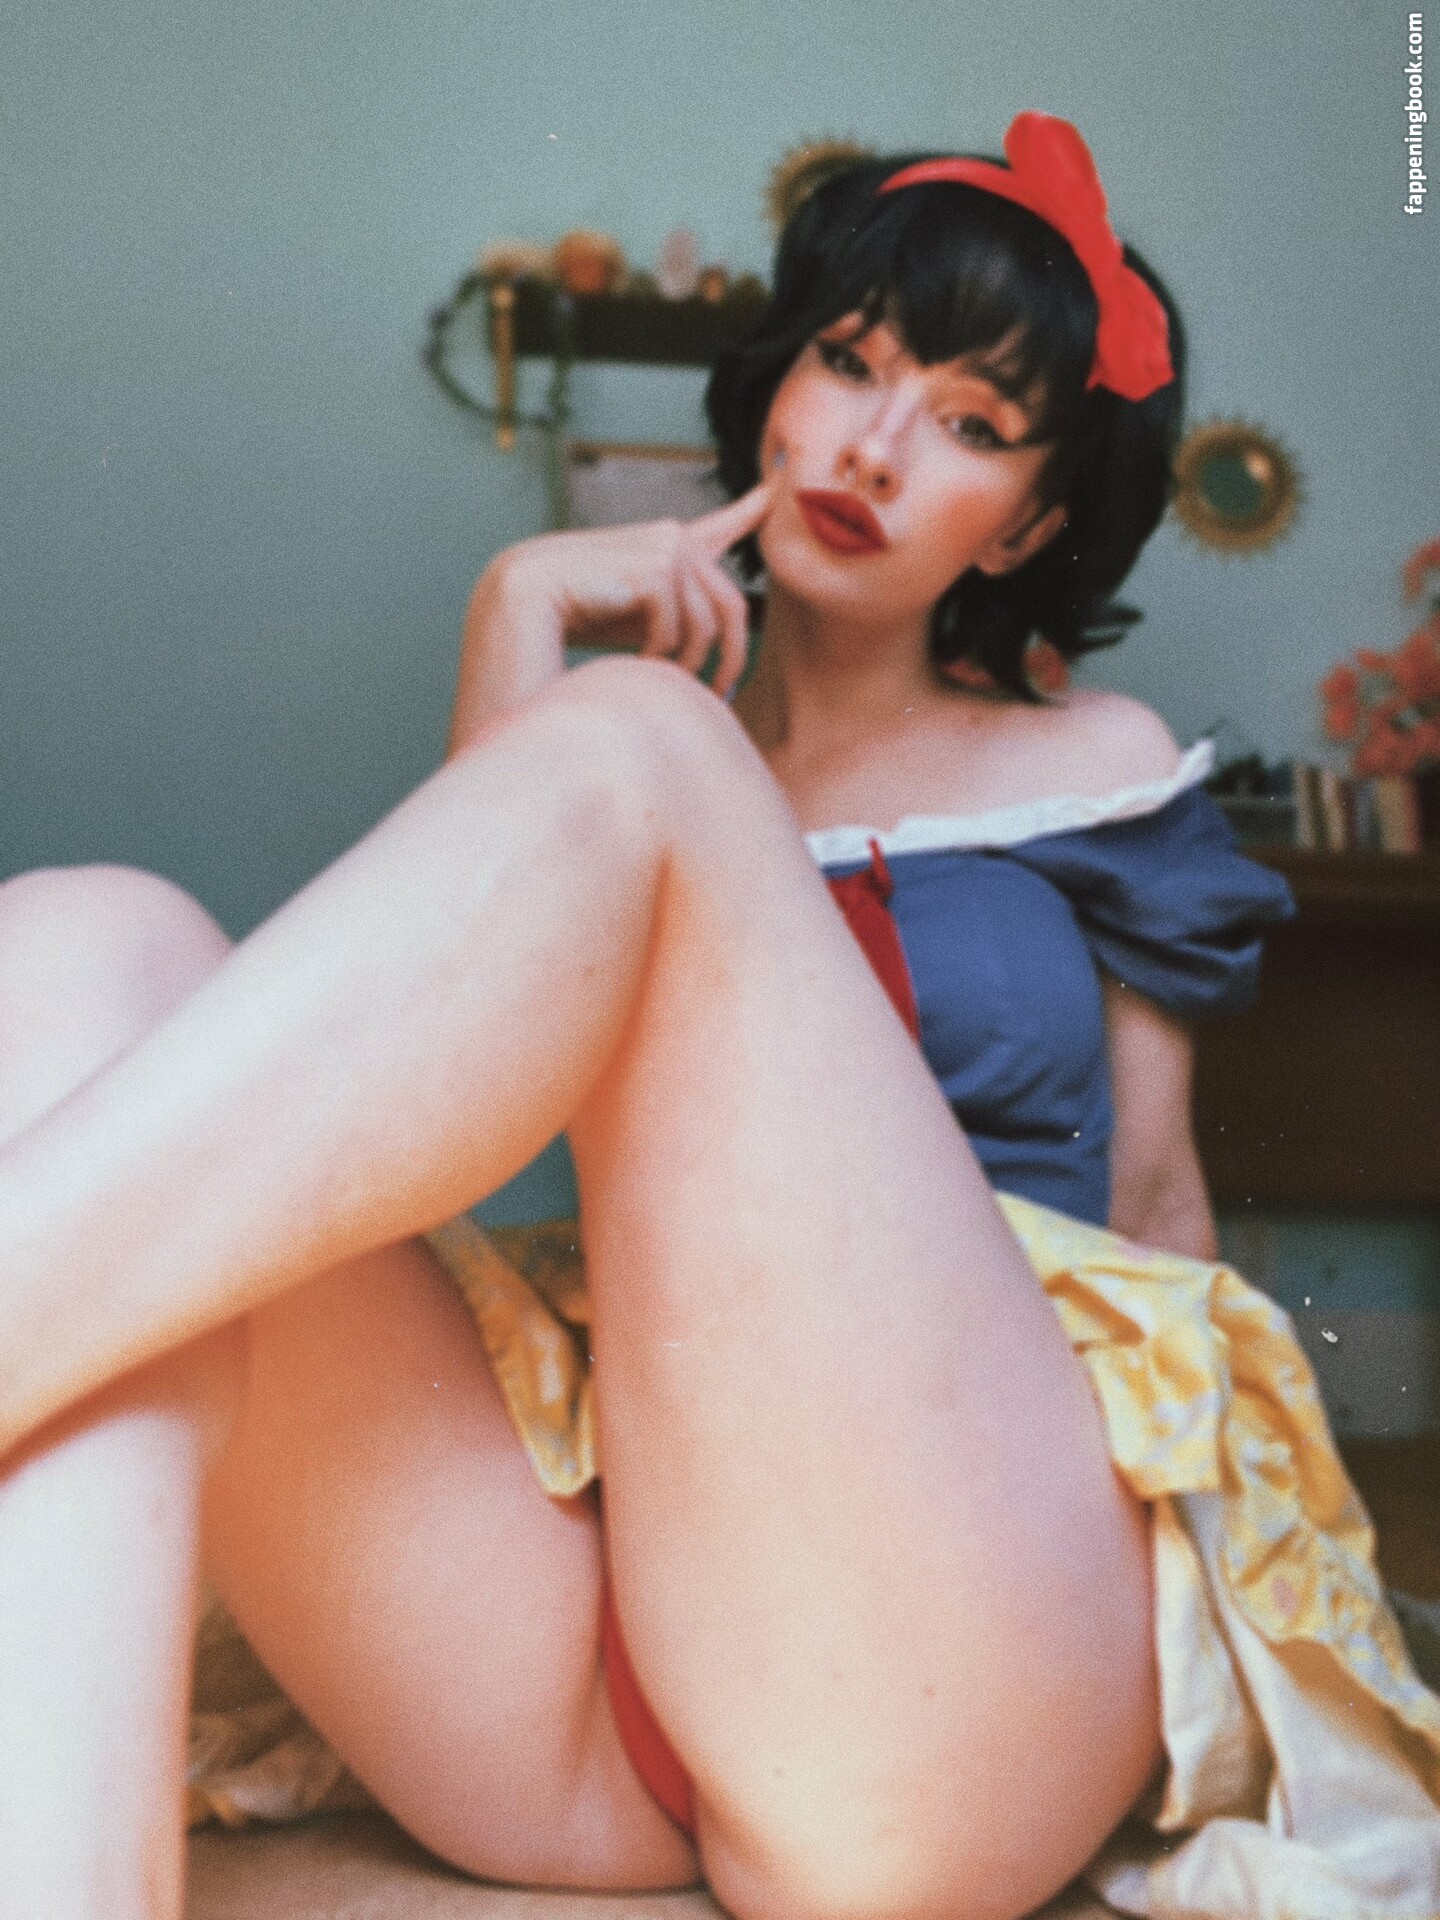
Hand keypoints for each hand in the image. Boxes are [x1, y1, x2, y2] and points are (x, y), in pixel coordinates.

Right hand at [488, 481, 772, 699]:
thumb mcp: (639, 619)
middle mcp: (675, 537)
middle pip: (733, 606)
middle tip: (717, 698)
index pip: (729, 522)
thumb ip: (678, 621)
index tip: (789, 474)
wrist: (518, 605)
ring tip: (657, 680)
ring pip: (707, 624)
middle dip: (729, 659)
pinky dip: (659, 656)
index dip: (762, 504)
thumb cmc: (574, 619)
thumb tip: (721, 659)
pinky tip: (633, 662)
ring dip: (686, 666)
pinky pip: (680, 628)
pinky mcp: (654, 562)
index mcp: (671, 546)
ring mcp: (666, 545)